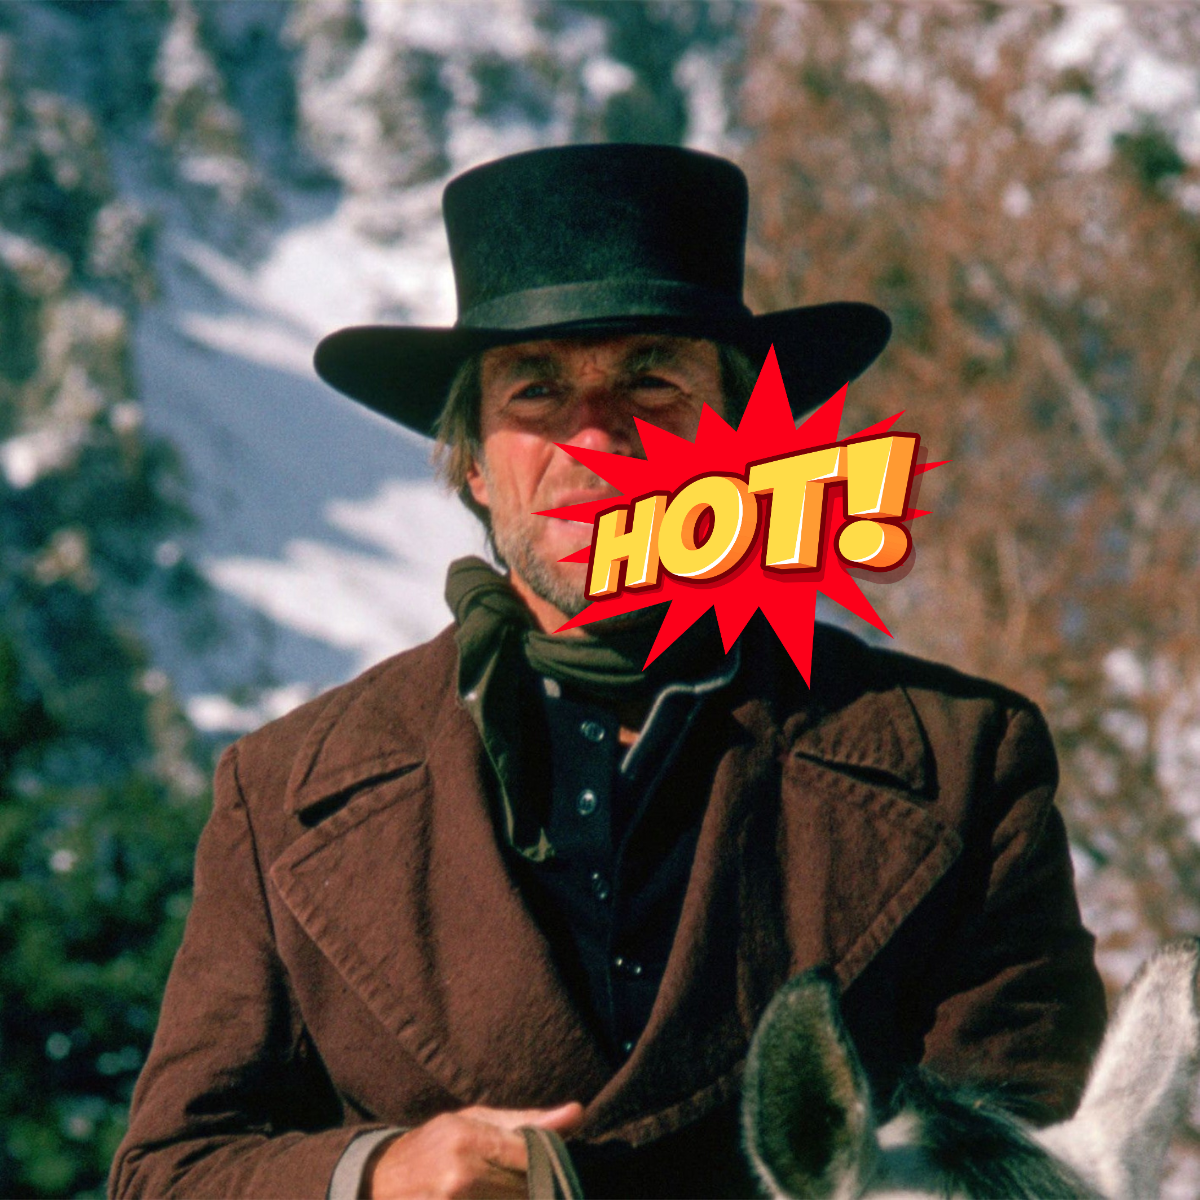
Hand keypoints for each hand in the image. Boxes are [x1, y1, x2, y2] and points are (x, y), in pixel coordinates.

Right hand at [363, 1101, 583, 1198]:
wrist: (378, 1179)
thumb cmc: (435, 1144)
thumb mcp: (475, 1120)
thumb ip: (527, 1122)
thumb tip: (579, 1112)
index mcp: (469, 1139)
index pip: (531, 1159)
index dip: (547, 1165)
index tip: (551, 1168)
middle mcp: (460, 1177)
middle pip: (525, 1192)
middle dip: (534, 1189)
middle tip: (522, 1181)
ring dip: (515, 1199)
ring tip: (496, 1188)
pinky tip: (488, 1198)